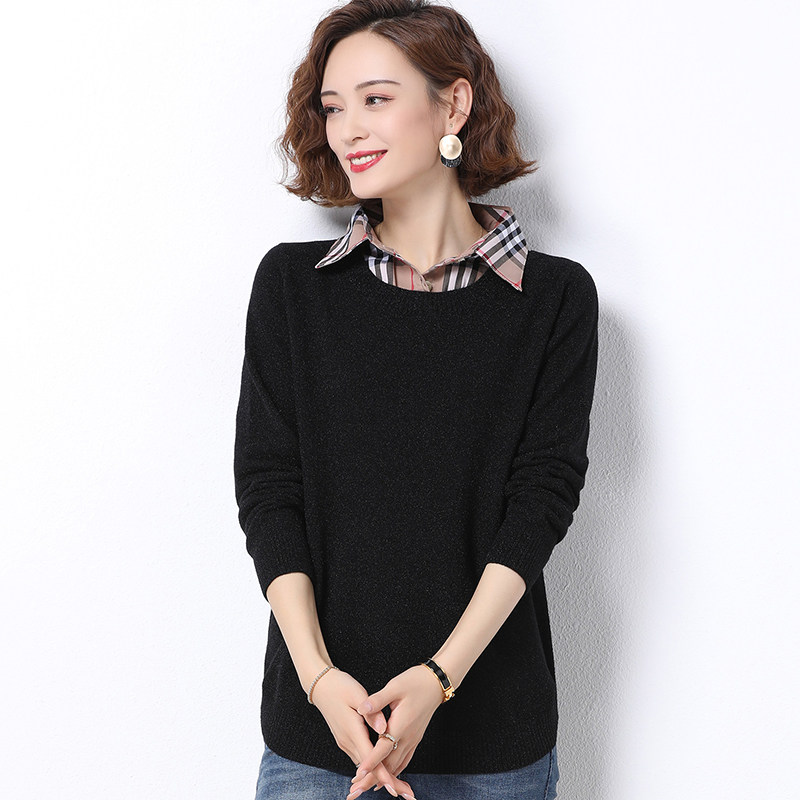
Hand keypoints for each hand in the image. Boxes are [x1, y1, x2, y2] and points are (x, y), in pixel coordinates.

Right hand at [309, 668, 415, 798]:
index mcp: (352, 731)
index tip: (394, 787)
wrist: (320, 686)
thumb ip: (371, 712)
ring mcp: (345, 742)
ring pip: (364, 765)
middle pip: (368, 768)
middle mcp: (348, 741)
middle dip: (387, 780)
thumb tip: (383, 727)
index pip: (370, 759)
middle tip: (406, 793)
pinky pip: (361, 757)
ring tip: (399, 785)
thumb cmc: (340, 686)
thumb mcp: (356, 693)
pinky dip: (372, 766)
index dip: (383, 774)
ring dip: (380, 775)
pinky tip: (383, 768)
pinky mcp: (345, 740)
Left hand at [346, 665, 444, 799]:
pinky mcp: (415, 739)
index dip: (370, 762)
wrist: (435, 683)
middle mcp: (408, 737)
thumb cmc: (414, 682)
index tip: (358, 775)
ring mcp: (413, 739)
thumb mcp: (395, 686)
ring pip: (397, 765)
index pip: (383, 748)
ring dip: (383, 778)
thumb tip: (361, 708)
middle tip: (357, 789)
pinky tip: (388, 776)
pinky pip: (405, 760)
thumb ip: (377, 700)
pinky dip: (395, 771)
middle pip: (389, 764)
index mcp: (401, 724)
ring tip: (367, 787)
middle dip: (373, 777)